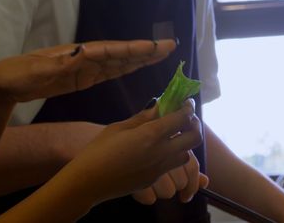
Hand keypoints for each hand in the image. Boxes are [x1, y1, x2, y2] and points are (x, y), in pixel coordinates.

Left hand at [0, 39, 175, 103]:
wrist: (4, 83)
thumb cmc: (16, 75)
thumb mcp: (34, 72)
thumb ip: (58, 65)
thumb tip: (82, 54)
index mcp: (74, 54)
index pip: (109, 51)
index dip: (132, 50)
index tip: (153, 47)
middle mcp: (82, 57)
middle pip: (119, 53)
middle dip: (143, 50)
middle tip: (170, 46)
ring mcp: (82, 67)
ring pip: (116, 62)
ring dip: (138, 58)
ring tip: (161, 53)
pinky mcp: (79, 78)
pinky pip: (107, 72)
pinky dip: (123, 68)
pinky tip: (135, 66)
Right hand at [58, 99, 204, 206]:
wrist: (89, 181)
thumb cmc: (98, 150)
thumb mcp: (119, 128)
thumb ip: (142, 118)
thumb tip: (159, 106)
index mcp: (151, 135)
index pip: (181, 118)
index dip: (188, 107)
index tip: (186, 101)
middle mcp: (161, 152)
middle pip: (194, 138)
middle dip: (194, 125)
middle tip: (185, 118)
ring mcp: (160, 169)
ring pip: (187, 155)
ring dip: (184, 143)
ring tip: (172, 136)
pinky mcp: (154, 179)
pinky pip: (171, 165)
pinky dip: (171, 155)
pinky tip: (156, 151)